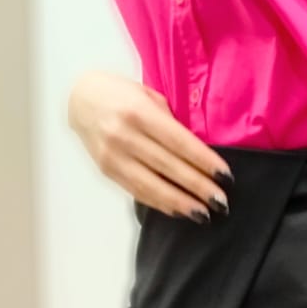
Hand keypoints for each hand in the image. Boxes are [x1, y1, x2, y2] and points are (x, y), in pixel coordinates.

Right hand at [66, 70, 232, 220]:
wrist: (81, 98)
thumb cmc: (121, 93)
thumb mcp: (148, 96)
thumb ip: (170, 121)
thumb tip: (198, 152)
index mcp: (139, 112)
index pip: (179, 142)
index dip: (203, 162)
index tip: (225, 176)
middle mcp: (124, 135)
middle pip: (168, 167)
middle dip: (198, 187)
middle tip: (221, 202)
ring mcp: (113, 156)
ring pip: (151, 186)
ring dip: (180, 203)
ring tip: (204, 214)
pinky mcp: (106, 170)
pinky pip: (136, 191)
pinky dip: (159, 203)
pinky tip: (178, 210)